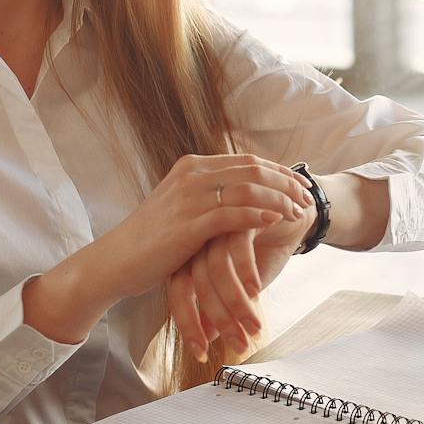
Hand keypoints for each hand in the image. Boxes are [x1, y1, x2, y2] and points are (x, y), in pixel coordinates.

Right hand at [99, 153, 311, 306]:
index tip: (302, 186)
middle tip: (309, 199)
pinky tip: (276, 222)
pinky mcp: (188, 225)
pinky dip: (259, 215)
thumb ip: (210, 196)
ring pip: (248, 190)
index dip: (280, 173)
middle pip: (253, 171)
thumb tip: (243, 194)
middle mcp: (192, 175)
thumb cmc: (152, 240)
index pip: (248, 162)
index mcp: (192, 166)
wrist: (115, 261)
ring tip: (299, 214)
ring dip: (279, 200)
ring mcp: (189, 198)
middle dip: (286, 184)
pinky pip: (233, 214)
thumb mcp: (182, 208)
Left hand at [168, 191, 315, 362]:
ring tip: (254, 327)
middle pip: (194, 283)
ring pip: (216, 270)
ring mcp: (218, 223)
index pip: (179, 291)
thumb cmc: (267, 246)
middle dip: (217, 320)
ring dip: (236, 305)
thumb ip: (222, 304)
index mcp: (192, 252)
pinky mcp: (240, 213)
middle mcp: (199, 237)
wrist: (297, 210)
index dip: (188, 324)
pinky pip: (237, 249)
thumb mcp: (244, 282)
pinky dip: (245, 274)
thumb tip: (207, 338)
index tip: (200, 352)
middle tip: (237, 345)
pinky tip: (256, 292)